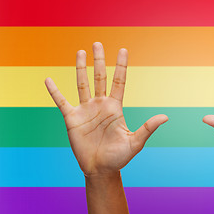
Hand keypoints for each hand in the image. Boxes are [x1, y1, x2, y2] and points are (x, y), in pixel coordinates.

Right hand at [45, 42, 167, 176]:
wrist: (100, 170)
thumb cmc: (119, 157)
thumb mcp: (135, 142)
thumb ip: (148, 128)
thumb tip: (165, 117)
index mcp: (115, 107)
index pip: (118, 81)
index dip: (121, 66)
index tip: (123, 50)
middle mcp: (100, 105)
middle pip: (100, 77)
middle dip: (99, 60)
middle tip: (97, 43)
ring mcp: (85, 110)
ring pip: (82, 84)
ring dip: (80, 68)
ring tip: (80, 52)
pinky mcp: (72, 119)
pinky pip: (61, 102)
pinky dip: (55, 91)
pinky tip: (48, 79)